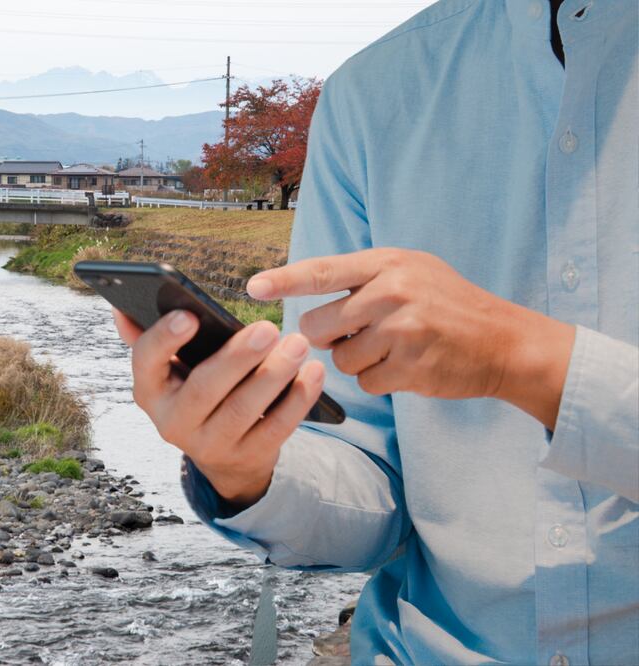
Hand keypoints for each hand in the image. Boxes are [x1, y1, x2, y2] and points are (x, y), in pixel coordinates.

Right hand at [113, 309, 324, 505]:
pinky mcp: (246, 456)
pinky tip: (313, 373)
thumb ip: (148, 338)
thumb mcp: (169, 371)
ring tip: (297, 344)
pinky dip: (297, 400)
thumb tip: (120, 308)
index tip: (189, 316)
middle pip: (204, 388)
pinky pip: (275, 428)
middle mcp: (172, 421)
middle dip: (237, 357)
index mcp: (149, 390)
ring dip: (273, 375)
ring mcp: (209, 445)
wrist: (222, 453)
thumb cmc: (194, 391)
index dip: (164, 340)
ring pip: (243, 409)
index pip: (146, 363)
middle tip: (268, 328)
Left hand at [248, 248, 574, 428]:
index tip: (252, 287)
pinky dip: (379, 380)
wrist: (504, 341)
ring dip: (357, 360)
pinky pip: (365, 382)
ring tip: (393, 347)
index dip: (283, 280)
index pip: (322, 271)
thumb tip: (302, 301)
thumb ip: (361, 280)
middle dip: (328, 336)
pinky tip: (406, 366)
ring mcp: (404, 329)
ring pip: (339, 358)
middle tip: (358, 332)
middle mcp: (393, 291)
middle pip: (318, 325)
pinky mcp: (413, 366)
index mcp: (388, 263)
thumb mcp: (409, 272)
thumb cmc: (446, 305)